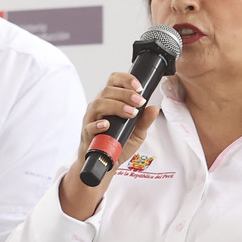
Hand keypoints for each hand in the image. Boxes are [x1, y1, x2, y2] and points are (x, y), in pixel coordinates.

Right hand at [60, 71, 159, 220]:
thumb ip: (145, 120)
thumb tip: (154, 109)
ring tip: (131, 113)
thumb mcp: (137, 131)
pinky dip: (98, 124)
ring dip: (116, 106)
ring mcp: (91, 119)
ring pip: (98, 104)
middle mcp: (99, 106)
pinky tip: (107, 125)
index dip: (125, 79)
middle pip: (108, 91)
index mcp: (111, 100)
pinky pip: (89, 126)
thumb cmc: (118, 142)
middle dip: (126, 94)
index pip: (114, 81)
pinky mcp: (87, 134)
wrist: (106, 162)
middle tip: (140, 102)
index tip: (139, 86)